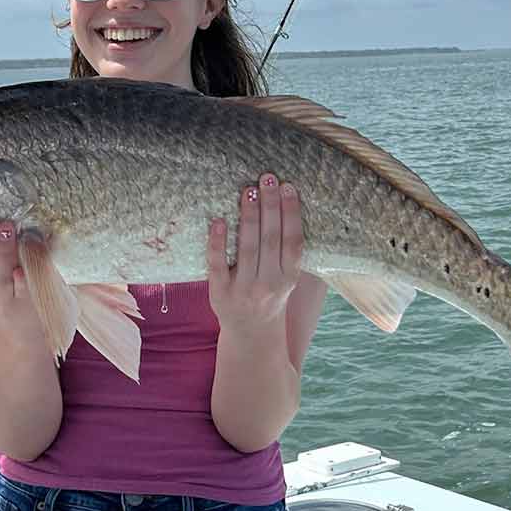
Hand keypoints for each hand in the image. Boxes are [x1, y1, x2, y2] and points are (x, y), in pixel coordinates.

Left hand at [207, 173, 303, 330]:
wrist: (251, 333)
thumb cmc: (270, 294)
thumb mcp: (287, 277)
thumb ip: (287, 250)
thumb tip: (286, 205)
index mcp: (288, 278)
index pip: (293, 242)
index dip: (291, 214)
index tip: (289, 187)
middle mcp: (269, 283)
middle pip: (271, 240)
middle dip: (270, 207)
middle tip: (268, 178)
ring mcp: (244, 289)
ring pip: (247, 248)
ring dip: (248, 217)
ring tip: (249, 190)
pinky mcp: (220, 293)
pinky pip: (218, 265)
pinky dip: (217, 243)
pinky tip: (218, 220)